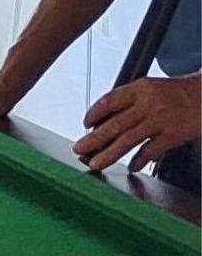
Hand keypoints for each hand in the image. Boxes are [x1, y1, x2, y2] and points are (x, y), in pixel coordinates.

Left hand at [74, 75, 201, 172]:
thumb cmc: (175, 93)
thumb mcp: (149, 88)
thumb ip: (128, 102)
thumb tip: (102, 122)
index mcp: (139, 89)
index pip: (109, 101)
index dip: (94, 113)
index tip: (85, 124)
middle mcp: (148, 104)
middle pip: (115, 124)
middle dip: (94, 139)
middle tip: (79, 149)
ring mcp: (160, 121)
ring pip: (128, 139)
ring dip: (109, 153)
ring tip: (95, 163)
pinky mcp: (173, 135)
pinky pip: (151, 150)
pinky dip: (139, 160)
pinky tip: (130, 167)